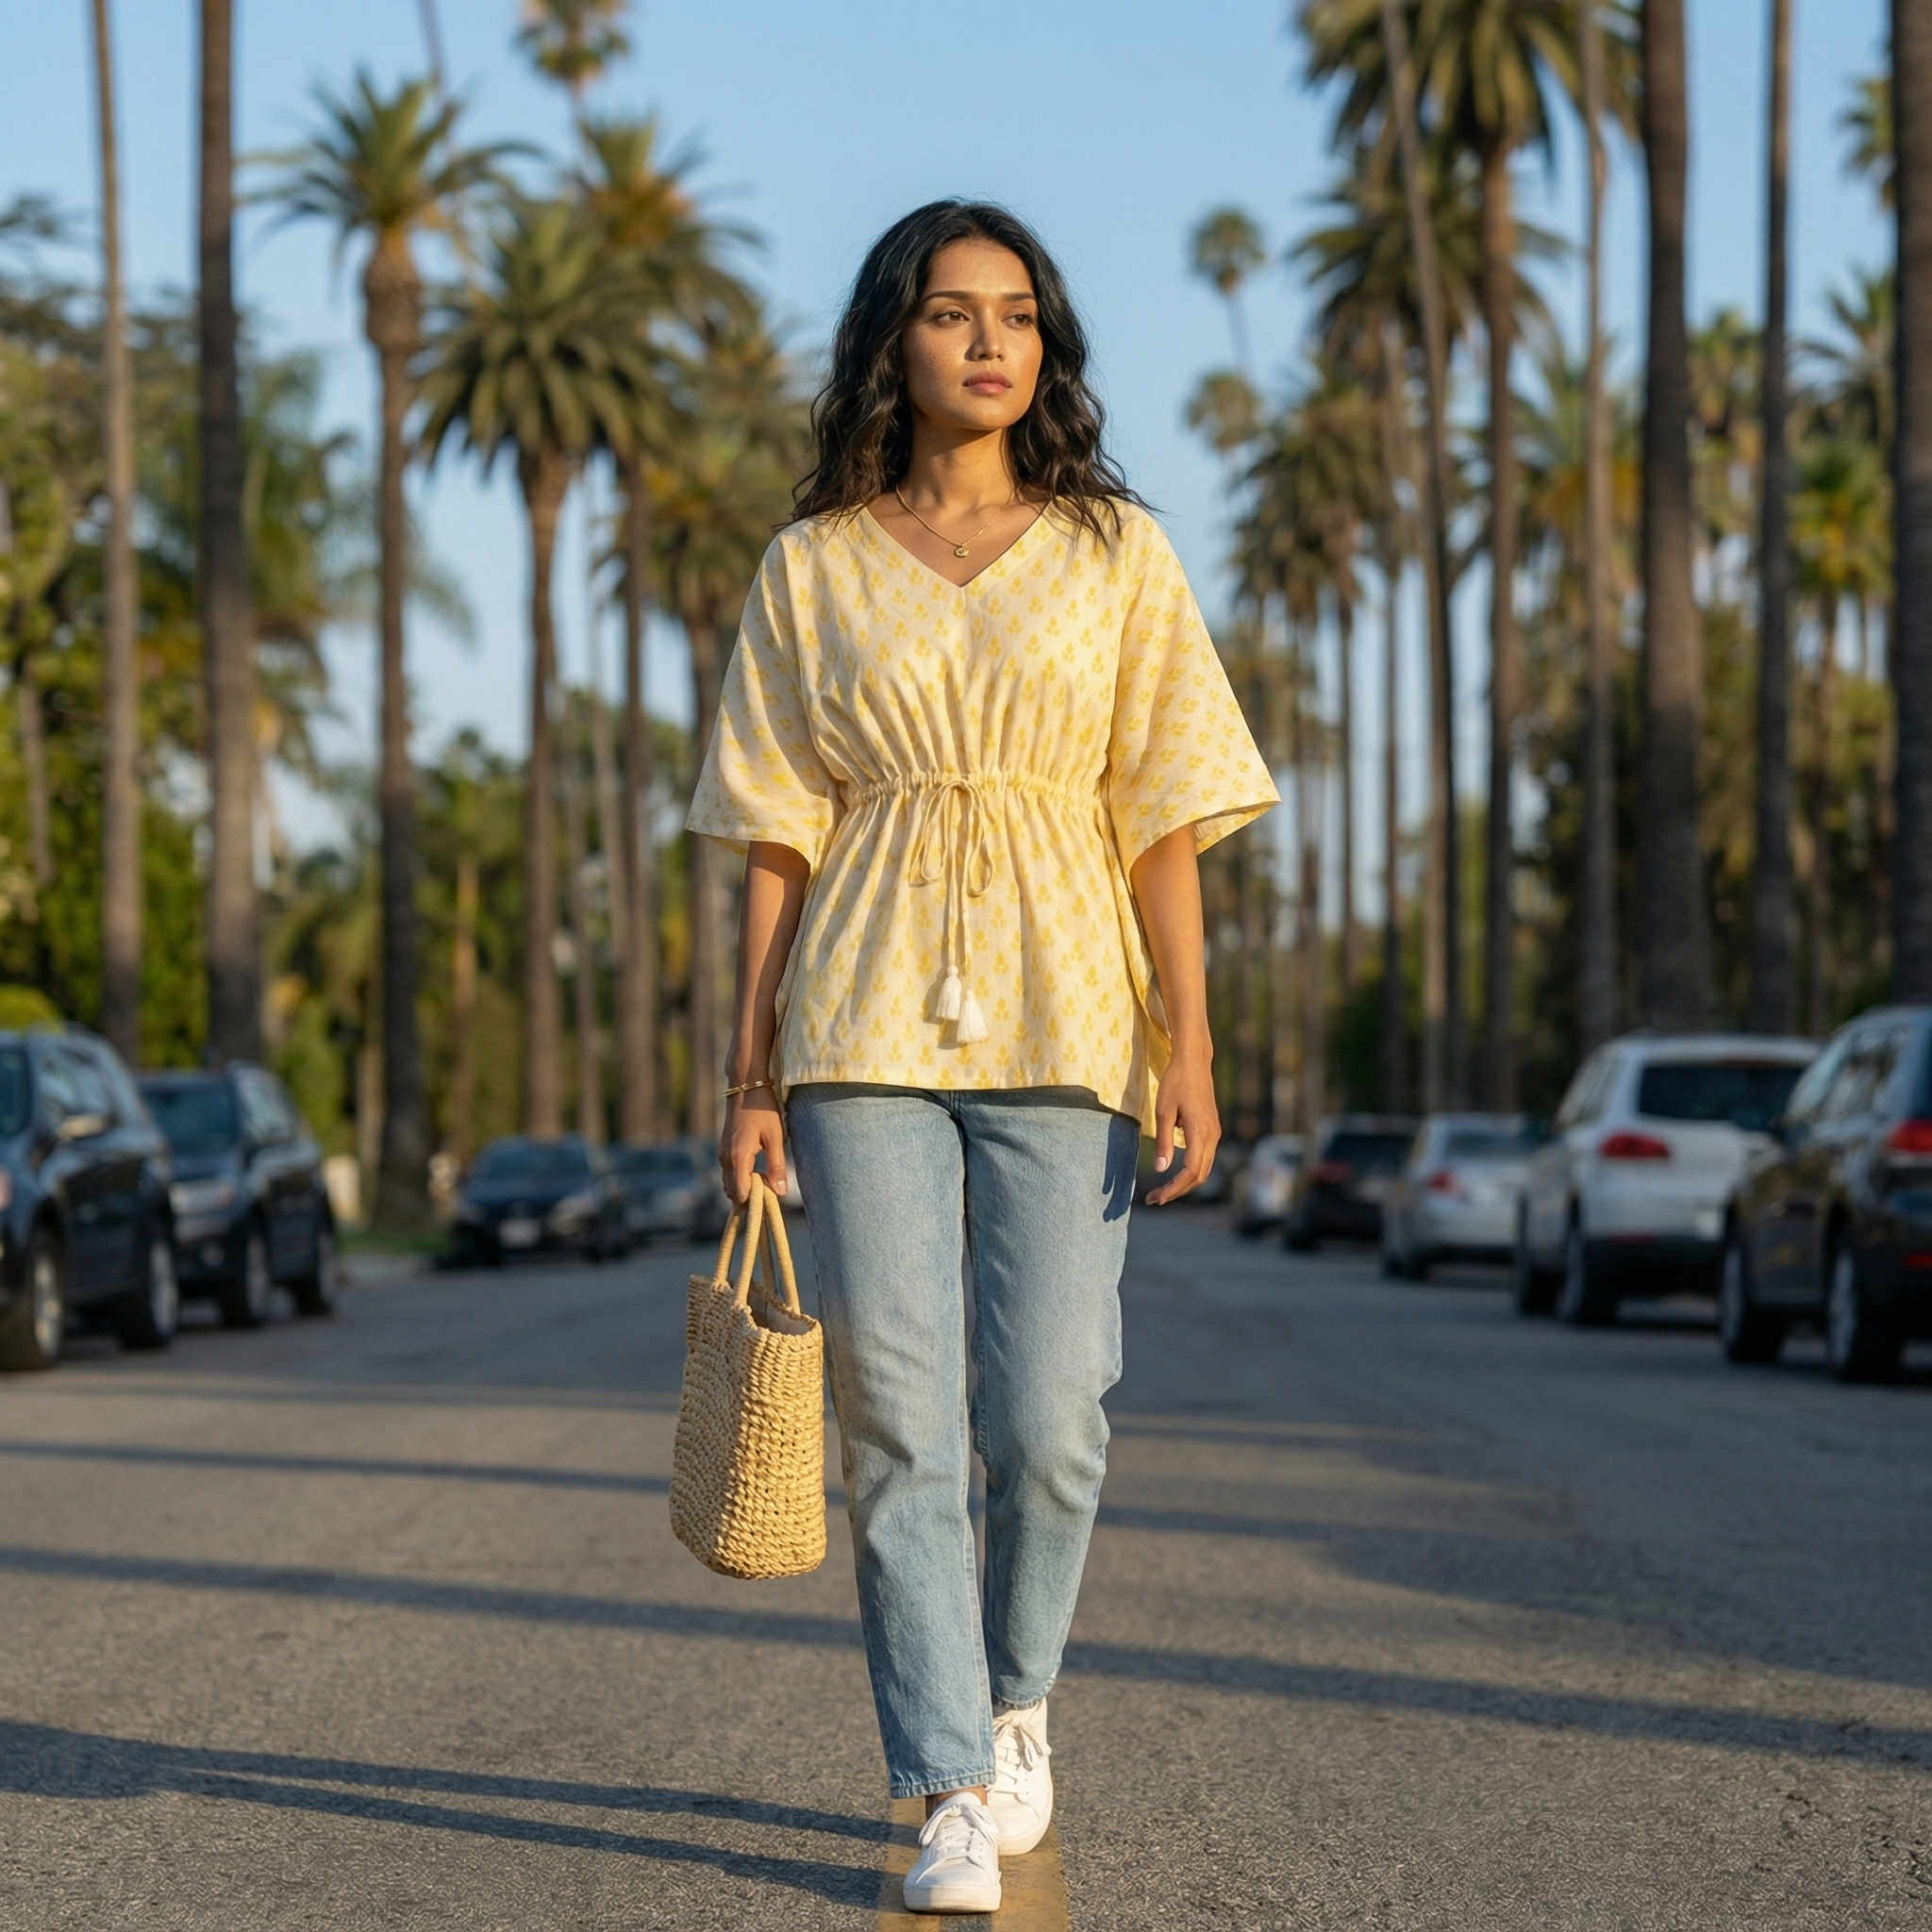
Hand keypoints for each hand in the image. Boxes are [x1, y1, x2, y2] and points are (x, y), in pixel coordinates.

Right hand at [719, 1089, 786, 1206]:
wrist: (745, 1086)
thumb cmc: (763, 1109)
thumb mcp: (776, 1137)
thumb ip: (776, 1166)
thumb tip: (780, 1192)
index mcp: (738, 1157)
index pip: (741, 1194)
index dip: (756, 1199)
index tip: (773, 1192)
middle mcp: (725, 1159)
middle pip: (733, 1193)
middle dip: (751, 1196)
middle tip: (772, 1185)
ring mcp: (722, 1155)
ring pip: (730, 1184)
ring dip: (746, 1187)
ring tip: (766, 1176)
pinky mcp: (723, 1151)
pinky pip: (729, 1174)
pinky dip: (741, 1179)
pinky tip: (758, 1169)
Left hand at [1144, 1043, 1218, 1205]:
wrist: (1194, 1062)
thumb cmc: (1175, 1083)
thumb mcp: (1163, 1111)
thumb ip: (1164, 1141)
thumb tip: (1161, 1169)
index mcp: (1200, 1133)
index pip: (1190, 1172)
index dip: (1174, 1189)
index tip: (1156, 1198)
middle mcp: (1212, 1137)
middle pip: (1199, 1176)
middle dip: (1178, 1191)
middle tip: (1154, 1199)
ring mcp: (1214, 1134)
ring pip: (1203, 1169)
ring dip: (1184, 1183)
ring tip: (1162, 1190)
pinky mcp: (1212, 1130)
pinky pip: (1204, 1158)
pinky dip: (1190, 1171)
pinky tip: (1173, 1172)